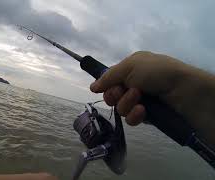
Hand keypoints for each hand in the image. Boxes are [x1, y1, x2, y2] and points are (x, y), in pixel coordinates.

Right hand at [90, 51, 214, 147]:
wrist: (184, 90)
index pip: (110, 79)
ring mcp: (140, 101)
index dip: (105, 85)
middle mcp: (134, 84)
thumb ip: (108, 76)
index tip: (100, 88)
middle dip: (114, 94)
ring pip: (120, 108)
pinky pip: (131, 119)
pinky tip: (143, 111)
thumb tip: (92, 87)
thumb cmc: (157, 72)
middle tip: (122, 91)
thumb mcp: (130, 66)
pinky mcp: (146, 116)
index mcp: (131, 69)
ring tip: (139, 98)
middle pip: (111, 95)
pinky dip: (134, 115)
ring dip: (126, 103)